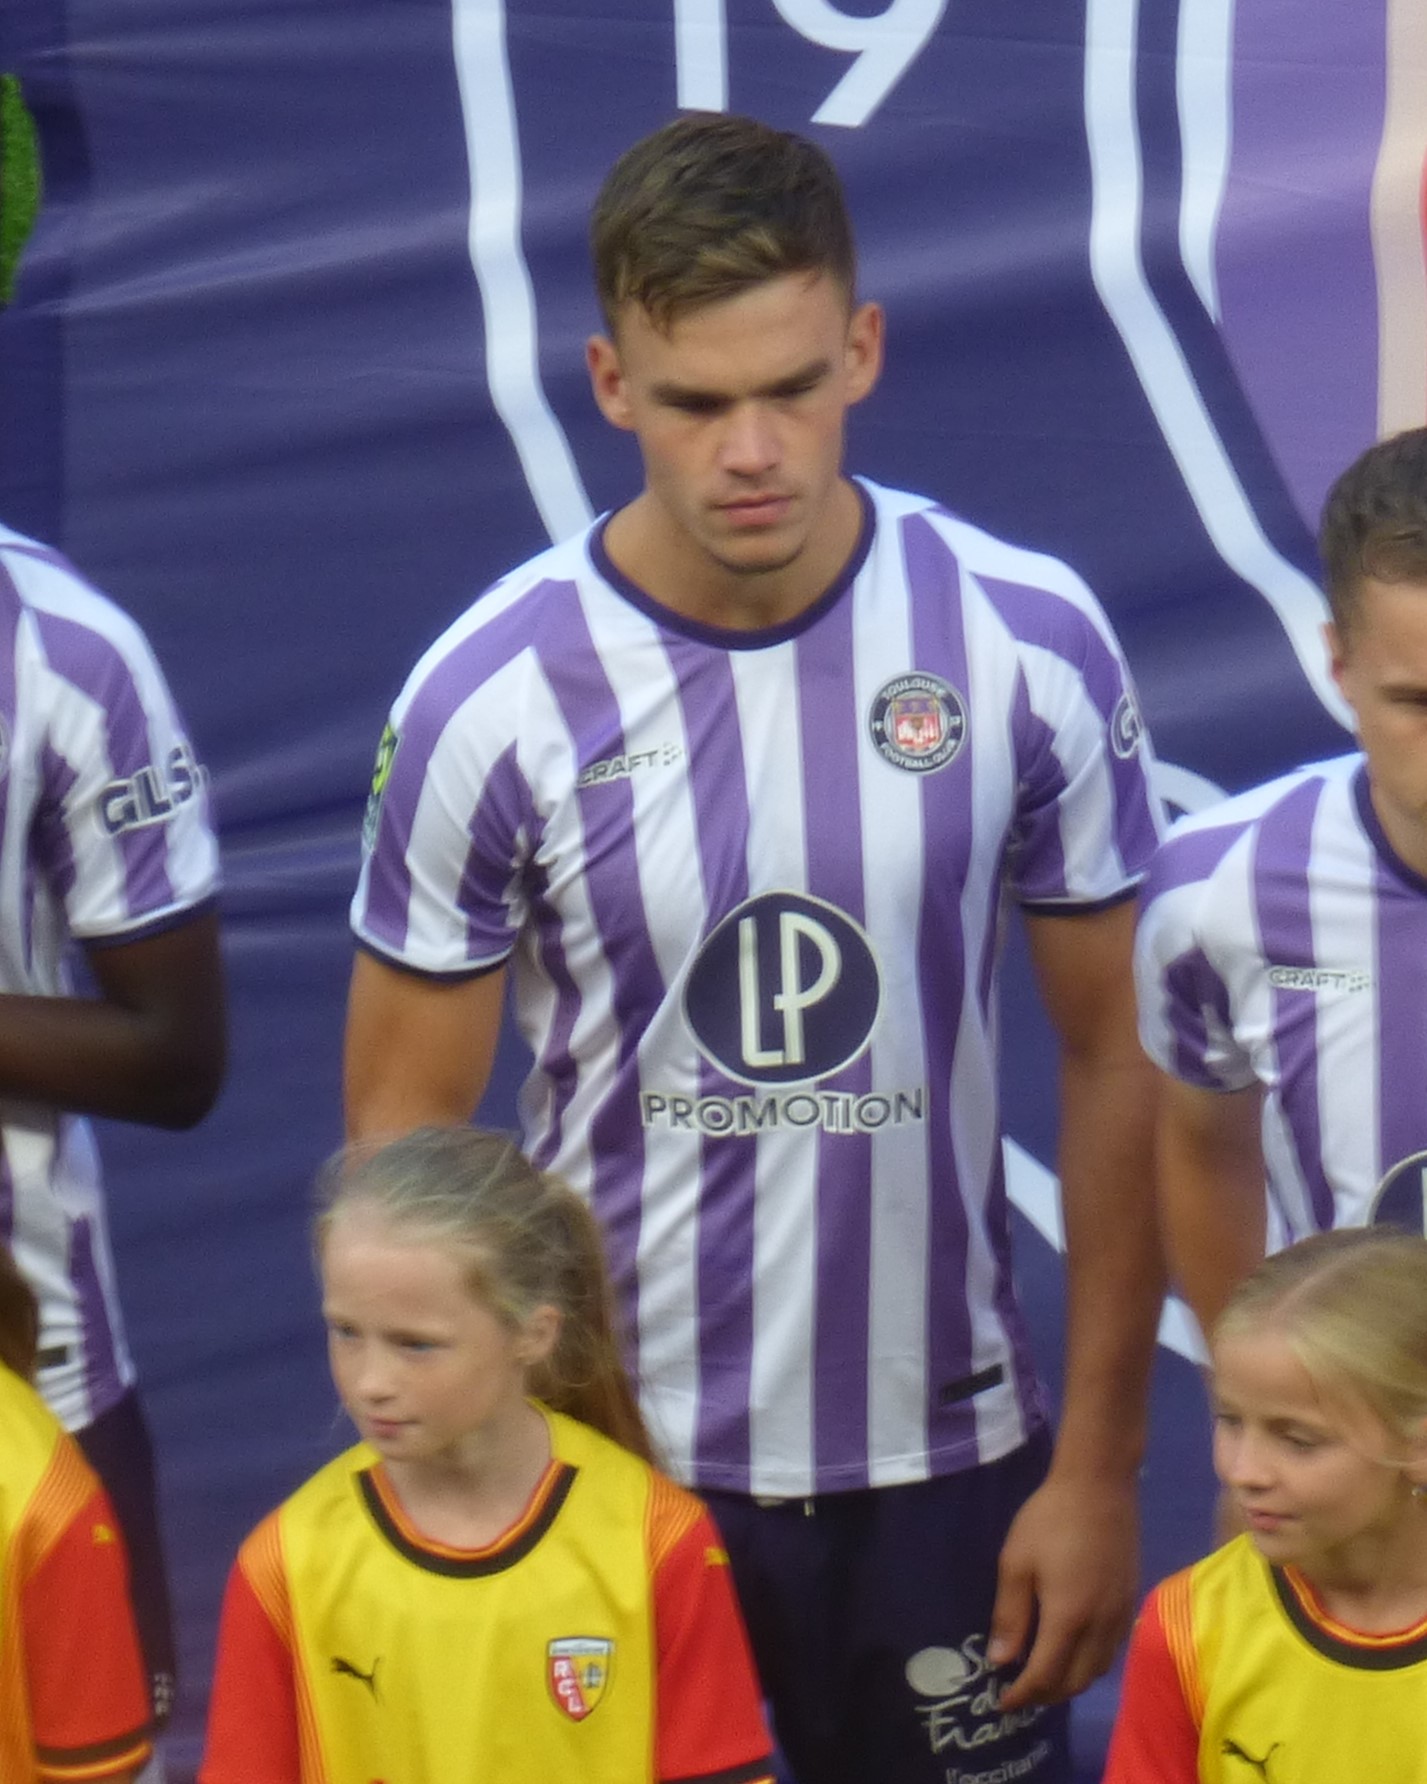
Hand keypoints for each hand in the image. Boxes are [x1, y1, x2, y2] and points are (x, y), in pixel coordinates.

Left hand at [986, 1468, 1138, 1710]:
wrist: (1099, 1485)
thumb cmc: (1049, 1519)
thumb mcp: (1016, 1562)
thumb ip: (1010, 1615)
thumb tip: (1001, 1661)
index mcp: (1068, 1618)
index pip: (1046, 1676)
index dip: (1023, 1694)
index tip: (1003, 1703)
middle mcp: (1100, 1626)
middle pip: (1076, 1682)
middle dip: (1047, 1695)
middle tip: (1021, 1690)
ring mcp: (1120, 1615)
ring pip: (1098, 1670)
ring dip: (1071, 1681)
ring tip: (1045, 1673)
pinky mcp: (1130, 1601)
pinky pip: (1112, 1650)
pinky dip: (1090, 1663)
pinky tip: (1073, 1648)